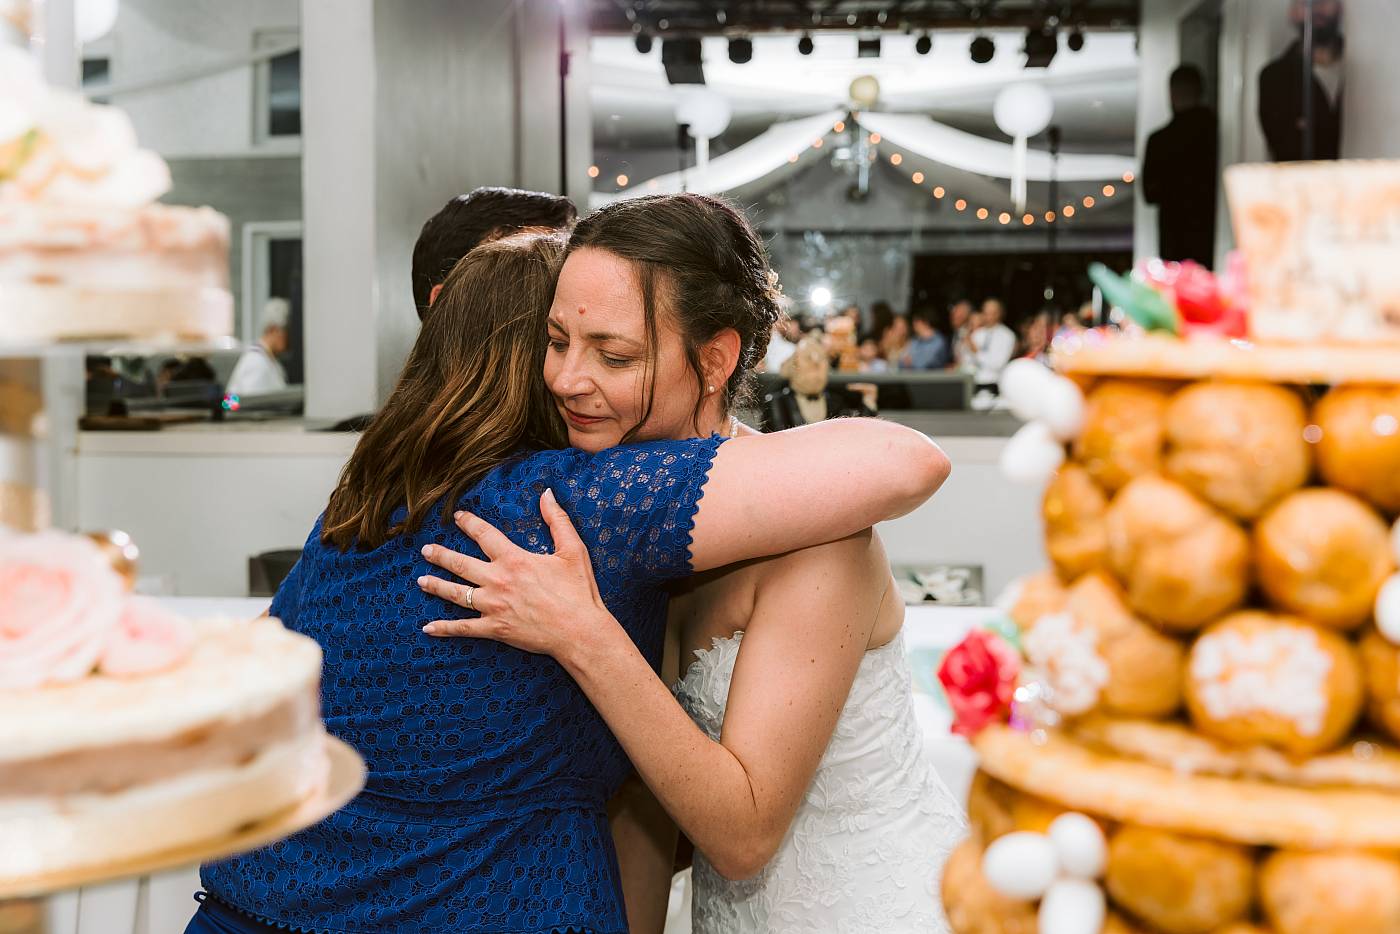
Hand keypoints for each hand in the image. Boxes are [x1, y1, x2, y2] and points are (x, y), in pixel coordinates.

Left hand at [416, 489, 615, 660]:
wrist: (579, 630)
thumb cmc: (578, 591)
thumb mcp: (572, 550)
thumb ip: (557, 520)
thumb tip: (548, 494)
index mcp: (514, 559)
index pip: (484, 535)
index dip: (469, 523)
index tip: (457, 516)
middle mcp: (497, 581)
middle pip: (460, 564)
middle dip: (441, 555)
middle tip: (426, 550)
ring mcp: (493, 606)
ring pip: (456, 594)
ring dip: (436, 586)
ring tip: (421, 580)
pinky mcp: (495, 629)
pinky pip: (463, 628)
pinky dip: (444, 629)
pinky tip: (428, 628)